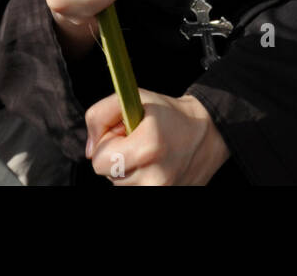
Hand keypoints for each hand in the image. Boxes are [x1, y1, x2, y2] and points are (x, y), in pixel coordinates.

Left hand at [85, 90, 229, 185]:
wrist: (207, 134)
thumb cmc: (167, 114)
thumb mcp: (133, 98)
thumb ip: (100, 115)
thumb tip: (89, 150)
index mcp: (147, 146)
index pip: (99, 161)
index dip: (105, 144)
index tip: (121, 133)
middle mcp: (155, 176)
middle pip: (108, 176)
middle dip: (115, 158)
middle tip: (135, 142)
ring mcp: (162, 191)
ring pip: (120, 186)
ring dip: (127, 170)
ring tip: (146, 153)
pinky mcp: (166, 197)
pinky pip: (135, 191)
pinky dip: (138, 179)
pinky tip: (151, 166)